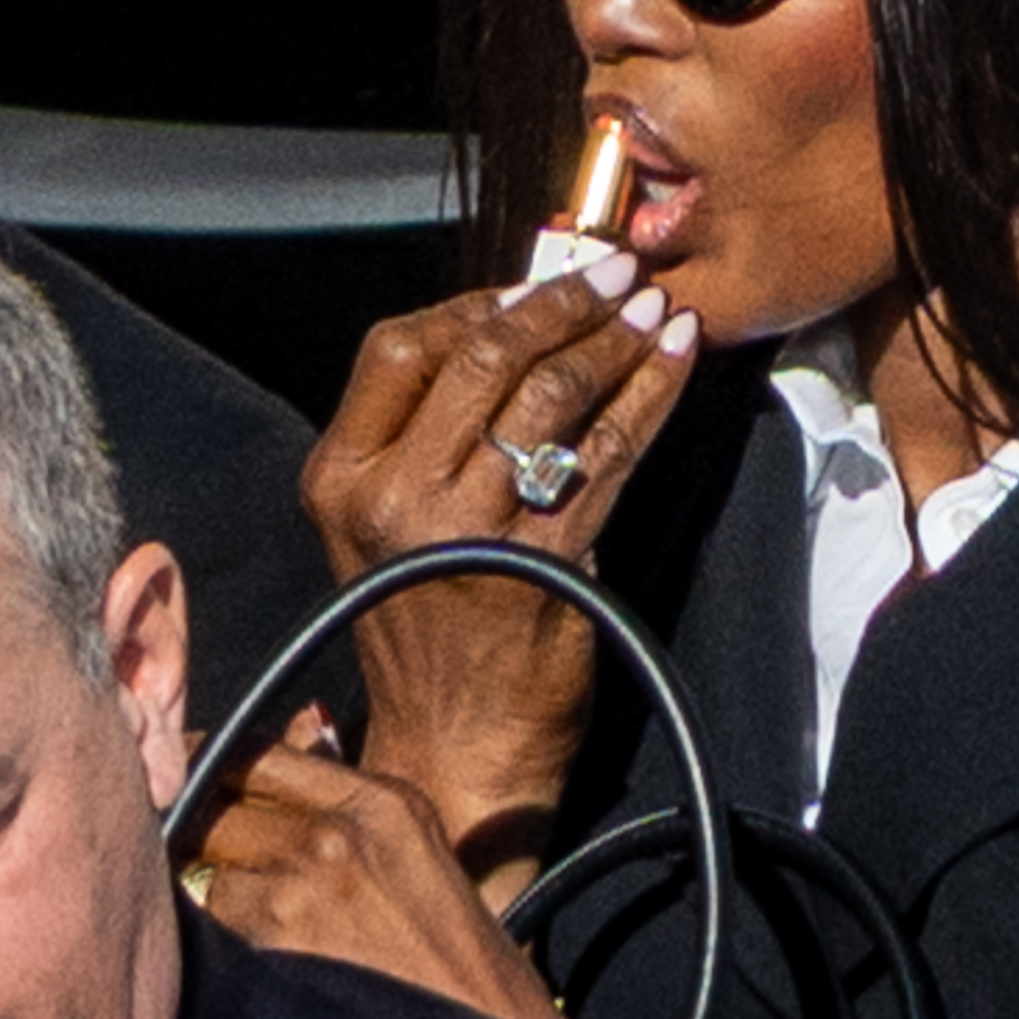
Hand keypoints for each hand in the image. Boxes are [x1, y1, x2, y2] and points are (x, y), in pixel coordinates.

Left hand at [184, 726, 569, 1018]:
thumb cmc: (462, 961)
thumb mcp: (418, 851)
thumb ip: (348, 793)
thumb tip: (297, 738)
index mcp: (378, 803)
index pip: (256, 753)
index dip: (210, 761)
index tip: (183, 770)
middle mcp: (334, 838)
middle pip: (217, 807)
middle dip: (202, 831)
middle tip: (198, 856)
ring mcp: (299, 899)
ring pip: (213, 880)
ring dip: (227, 904)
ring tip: (277, 938)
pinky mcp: (273, 959)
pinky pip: (222, 940)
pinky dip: (235, 954)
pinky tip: (277, 973)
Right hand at [300, 253, 701, 856]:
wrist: (456, 745)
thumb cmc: (428, 624)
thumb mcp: (388, 527)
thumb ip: (424, 437)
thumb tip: (508, 325)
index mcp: (342, 477)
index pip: (398, 347)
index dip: (470, 302)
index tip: (530, 287)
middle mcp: (394, 497)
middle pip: (480, 357)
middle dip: (559, 302)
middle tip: (615, 273)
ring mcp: (467, 529)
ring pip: (549, 396)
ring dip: (613, 340)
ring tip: (655, 310)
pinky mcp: (544, 560)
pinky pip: (609, 451)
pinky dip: (651, 395)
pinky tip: (676, 361)